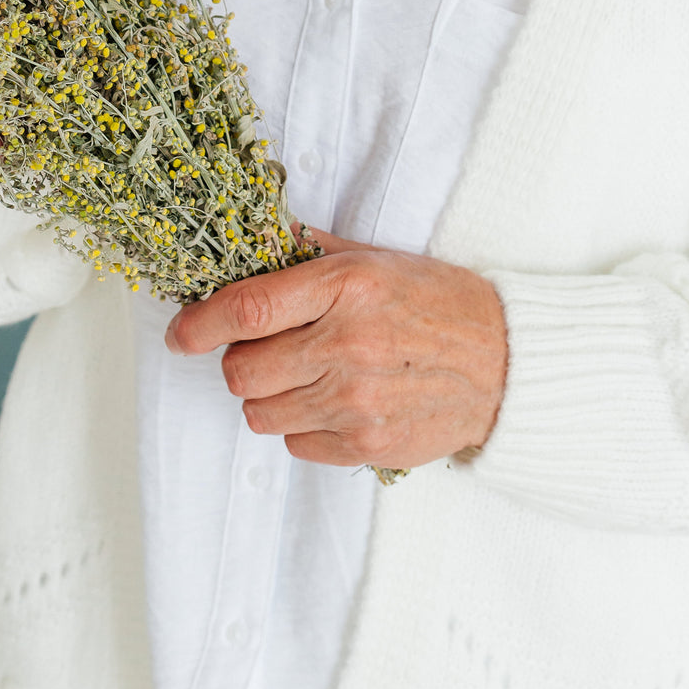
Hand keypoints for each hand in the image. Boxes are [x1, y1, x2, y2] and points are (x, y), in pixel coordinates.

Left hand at [165, 227, 507, 469]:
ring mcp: (358, 402)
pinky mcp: (368, 445)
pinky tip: (334, 401)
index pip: (246, 310)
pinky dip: (302, 424)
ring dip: (268, 395)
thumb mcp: (374, 258)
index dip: (199, 325)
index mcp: (346, 288)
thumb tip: (247, 243)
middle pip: (241, 371)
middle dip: (240, 360)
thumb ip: (308, 253)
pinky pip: (295, 443)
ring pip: (260, 413)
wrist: (507, 364)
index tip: (182, 333)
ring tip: (303, 374)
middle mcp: (347, 346)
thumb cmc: (437, 303)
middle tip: (264, 349)